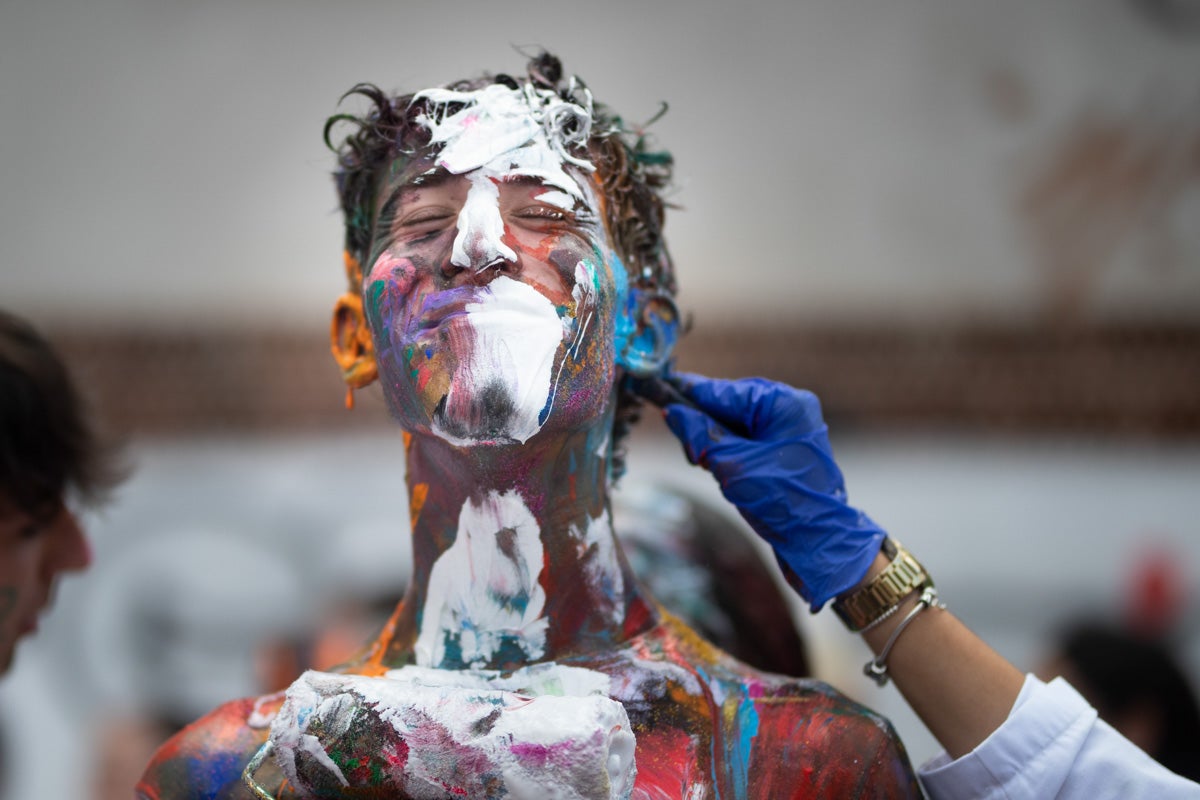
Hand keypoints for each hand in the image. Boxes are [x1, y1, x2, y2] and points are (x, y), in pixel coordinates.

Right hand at [662, 373, 884, 610]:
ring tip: (708, 467)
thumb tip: (672, 413)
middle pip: (727, 405)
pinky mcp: (784, 452)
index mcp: (782, 402)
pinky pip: (745, 442)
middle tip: (689, 451)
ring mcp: (788, 431)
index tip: (655, 388)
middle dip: (703, 425)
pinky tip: (724, 472)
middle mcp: (788, 409)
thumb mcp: (735, 466)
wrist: (820, 544)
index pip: (722, 390)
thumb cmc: (784, 502)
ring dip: (714, 444)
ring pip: (733, 425)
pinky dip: (728, 455)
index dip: (687, 393)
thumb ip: (701, 436)